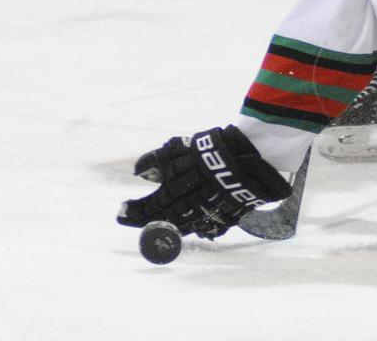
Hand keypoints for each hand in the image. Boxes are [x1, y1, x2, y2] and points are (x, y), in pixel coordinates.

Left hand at [117, 126, 290, 239]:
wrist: (255, 157)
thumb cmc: (216, 149)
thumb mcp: (184, 148)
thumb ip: (160, 160)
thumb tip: (138, 171)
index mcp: (182, 189)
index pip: (153, 205)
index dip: (136, 210)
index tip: (121, 212)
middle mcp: (193, 206)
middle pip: (166, 219)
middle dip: (146, 220)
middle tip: (131, 220)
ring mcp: (211, 214)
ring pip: (185, 226)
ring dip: (169, 226)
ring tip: (157, 225)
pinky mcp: (228, 216)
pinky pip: (209, 226)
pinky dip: (198, 227)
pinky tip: (191, 226)